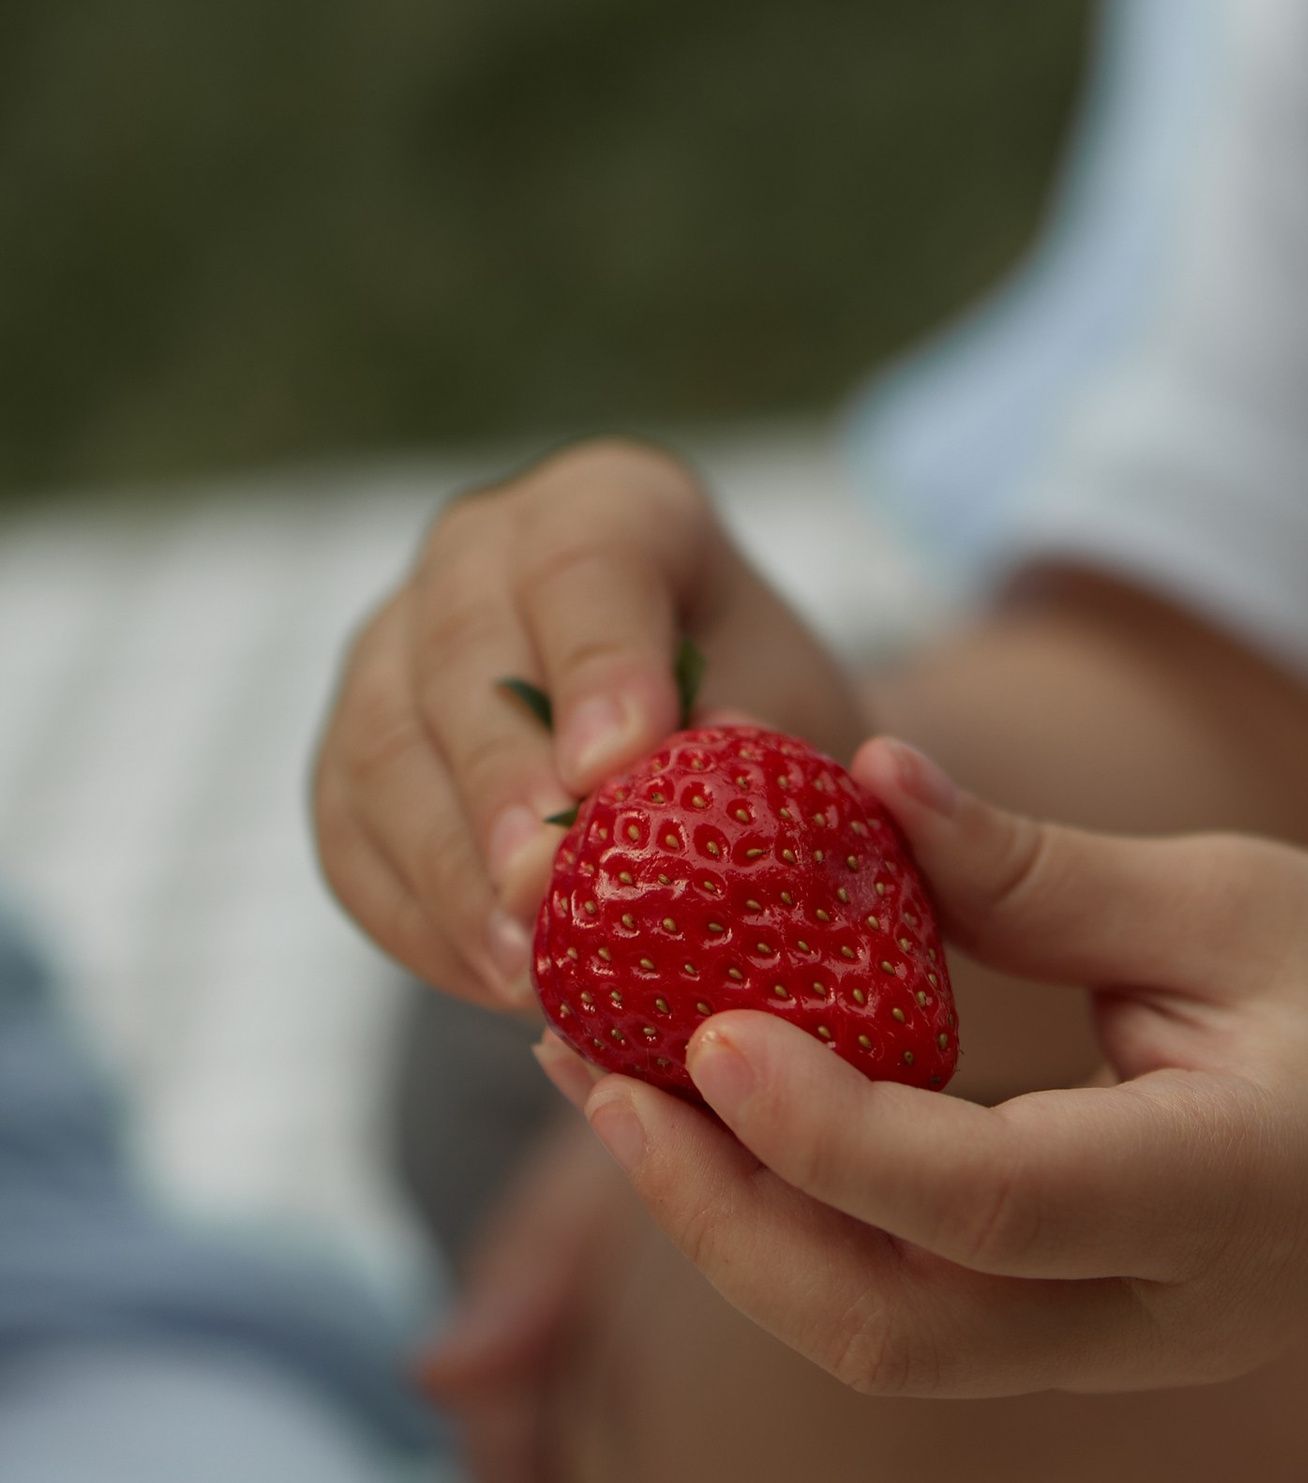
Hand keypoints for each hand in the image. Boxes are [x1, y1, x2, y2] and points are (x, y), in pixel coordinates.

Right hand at [313, 438, 866, 1011]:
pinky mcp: (348, 751)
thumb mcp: (784, 697)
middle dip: (503, 782)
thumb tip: (723, 759)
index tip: (616, 767)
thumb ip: (755, 724)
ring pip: (383, 749)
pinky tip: (489, 979)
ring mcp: (393, 647)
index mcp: (607, 504)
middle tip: (546, 886)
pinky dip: (417, 918)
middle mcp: (478, 553)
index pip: (585, 562)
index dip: (596, 663)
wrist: (697, 729)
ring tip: (523, 966)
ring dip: (450, 872)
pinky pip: (350, 836)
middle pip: (460, 656)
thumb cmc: (750, 698)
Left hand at [546, 743, 1307, 1400]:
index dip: (838, 1135)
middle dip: (722, 1212)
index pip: (997, 1202)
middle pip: (894, 1330)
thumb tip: (865, 779)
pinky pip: (897, 1309)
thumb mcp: (1247, 898)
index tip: (709, 1032)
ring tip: (607, 1076)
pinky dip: (786, 1221)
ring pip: (875, 1342)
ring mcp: (1108, 1349)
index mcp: (1236, 1195)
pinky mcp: (1065, 1338)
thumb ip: (1047, 873)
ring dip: (725, 1225)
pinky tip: (707, 1112)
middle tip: (596, 1063)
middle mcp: (1158, 1312)